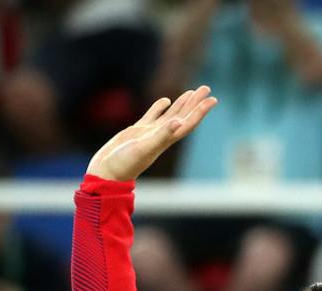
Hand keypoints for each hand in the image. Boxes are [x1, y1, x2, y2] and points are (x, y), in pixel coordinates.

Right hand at [86, 87, 216, 180]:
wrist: (108, 172)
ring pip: (170, 115)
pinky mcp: (137, 131)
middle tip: (206, 88)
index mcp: (167, 140)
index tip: (213, 99)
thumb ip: (160, 135)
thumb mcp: (143, 148)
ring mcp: (150, 133)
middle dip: (195, 103)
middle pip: (183, 116)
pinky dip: (160, 107)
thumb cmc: (125, 163)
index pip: (188, 122)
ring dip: (182, 104)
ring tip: (191, 92)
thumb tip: (178, 123)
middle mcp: (162, 136)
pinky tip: (166, 100)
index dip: (201, 111)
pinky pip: (153, 116)